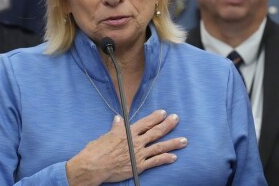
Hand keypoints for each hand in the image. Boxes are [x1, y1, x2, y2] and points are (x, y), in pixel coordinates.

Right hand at [66, 109, 187, 185]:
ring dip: (172, 143)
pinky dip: (165, 159)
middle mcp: (136, 142)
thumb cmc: (97, 149)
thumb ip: (116, 127)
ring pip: (159, 147)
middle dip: (167, 125)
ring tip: (184, 140)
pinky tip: (173, 157)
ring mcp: (139, 154)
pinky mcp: (139, 166)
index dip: (155, 117)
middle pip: (155, 132)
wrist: (94, 165)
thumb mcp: (106, 135)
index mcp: (127, 132)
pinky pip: (155, 162)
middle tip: (176, 119)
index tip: (164, 112)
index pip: (145, 122)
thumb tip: (118, 118)